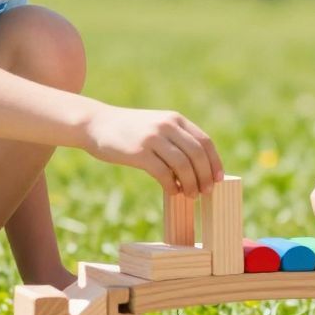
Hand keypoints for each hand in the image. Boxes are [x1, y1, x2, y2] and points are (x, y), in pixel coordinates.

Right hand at [83, 104, 222, 196]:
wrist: (96, 124)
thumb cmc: (130, 131)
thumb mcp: (157, 126)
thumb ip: (176, 139)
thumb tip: (199, 167)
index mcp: (175, 119)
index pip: (205, 142)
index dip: (214, 162)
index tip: (218, 178)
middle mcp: (167, 126)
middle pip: (197, 155)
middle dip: (205, 176)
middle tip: (206, 192)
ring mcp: (152, 138)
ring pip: (183, 165)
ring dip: (191, 184)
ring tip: (190, 195)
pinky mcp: (138, 153)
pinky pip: (163, 173)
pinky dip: (171, 186)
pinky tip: (171, 191)